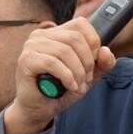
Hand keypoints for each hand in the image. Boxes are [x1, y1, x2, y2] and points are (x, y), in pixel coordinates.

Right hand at [5, 17, 115, 133]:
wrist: (39, 109)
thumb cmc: (61, 89)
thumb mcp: (88, 76)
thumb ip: (102, 64)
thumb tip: (106, 51)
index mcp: (57, 33)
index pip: (81, 24)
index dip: (93, 43)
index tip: (93, 62)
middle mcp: (42, 35)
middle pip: (75, 38)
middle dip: (87, 62)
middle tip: (85, 79)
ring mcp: (32, 45)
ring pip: (64, 51)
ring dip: (77, 72)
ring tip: (77, 86)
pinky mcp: (26, 60)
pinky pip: (52, 63)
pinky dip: (66, 76)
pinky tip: (69, 86)